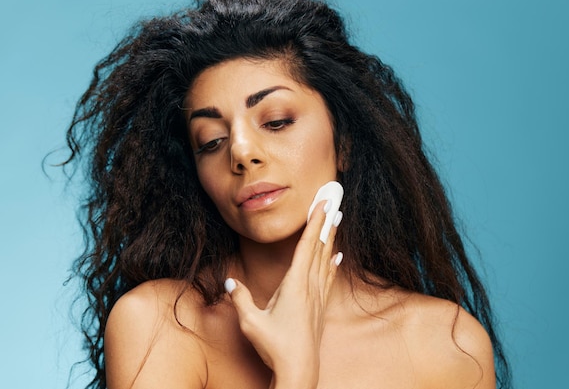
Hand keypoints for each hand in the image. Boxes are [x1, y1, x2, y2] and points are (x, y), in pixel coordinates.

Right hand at [224, 200, 342, 388]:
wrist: (299, 369)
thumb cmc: (275, 346)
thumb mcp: (251, 322)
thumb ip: (241, 299)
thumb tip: (230, 281)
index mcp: (295, 285)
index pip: (306, 246)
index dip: (315, 222)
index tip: (324, 204)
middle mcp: (310, 286)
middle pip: (320, 247)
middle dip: (326, 222)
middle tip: (335, 201)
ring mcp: (318, 296)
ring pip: (326, 260)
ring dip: (331, 239)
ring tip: (337, 221)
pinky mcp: (321, 306)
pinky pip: (329, 277)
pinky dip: (333, 263)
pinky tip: (338, 257)